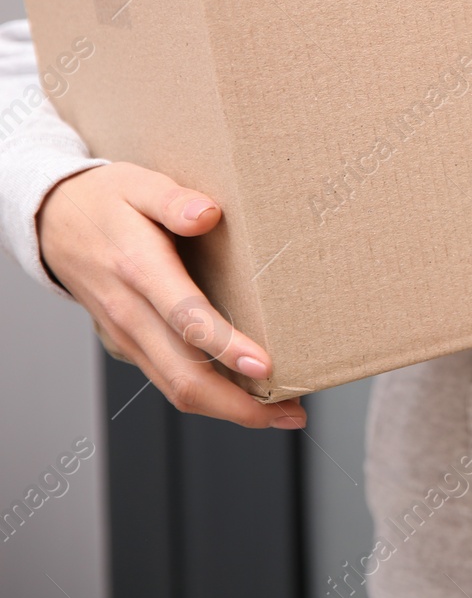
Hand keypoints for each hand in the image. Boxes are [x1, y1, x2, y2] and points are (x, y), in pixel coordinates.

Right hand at [38, 163, 304, 427]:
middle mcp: (130, 312)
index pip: (184, 318)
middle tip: (293, 412)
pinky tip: (244, 394)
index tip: (266, 366)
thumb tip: (207, 214)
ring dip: (229, 408)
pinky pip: (167, 379)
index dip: (225, 347)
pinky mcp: (128, 344)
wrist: (51, 221)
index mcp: (138, 269)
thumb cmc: (105, 201)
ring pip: (175, 388)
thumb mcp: (138, 184)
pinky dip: (208, 395)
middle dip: (239, 404)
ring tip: (282, 412)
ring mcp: (126, 335)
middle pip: (183, 375)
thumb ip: (173, 200)